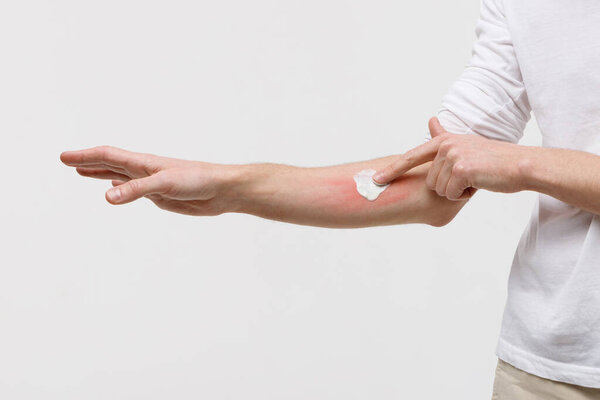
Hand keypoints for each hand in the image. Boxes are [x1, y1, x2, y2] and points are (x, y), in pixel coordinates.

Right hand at [60, 146, 238, 214]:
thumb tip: (107, 197)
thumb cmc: (198, 180)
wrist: (222, 190)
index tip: (63, 157)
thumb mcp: (164, 184)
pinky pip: (134, 191)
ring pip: (120, 176)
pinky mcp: (161, 196)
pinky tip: (116, 189)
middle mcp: (145, 171)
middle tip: (65, 160)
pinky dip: (120, 189)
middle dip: (87, 162)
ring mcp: (152, 183)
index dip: (85, 156)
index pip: (108, 156)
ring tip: (82, 172)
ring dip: (100, 174)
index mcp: (143, 163)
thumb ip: (136, 190)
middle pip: (110, 164)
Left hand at [372, 118, 527, 199]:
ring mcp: (452, 156)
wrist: (520, 166)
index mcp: (443, 140)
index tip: (375, 180)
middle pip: (429, 180)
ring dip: (456, 190)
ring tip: (475, 178)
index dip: (392, 170)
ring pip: (438, 189)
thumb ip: (445, 135)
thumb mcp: (466, 143)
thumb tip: (430, 120)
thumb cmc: (493, 160)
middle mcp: (445, 145)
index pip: (411, 157)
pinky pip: (450, 193)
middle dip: (447, 185)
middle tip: (469, 176)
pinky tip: (478, 183)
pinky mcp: (461, 169)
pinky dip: (463, 194)